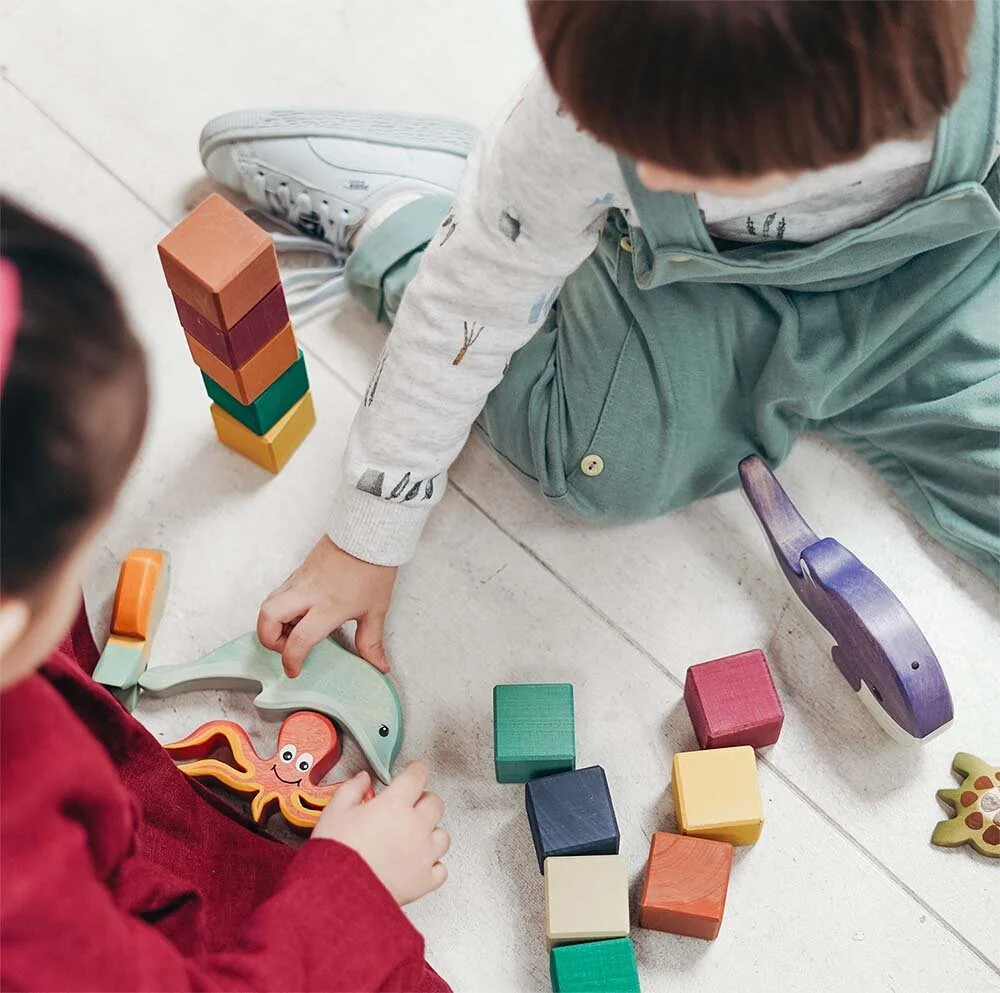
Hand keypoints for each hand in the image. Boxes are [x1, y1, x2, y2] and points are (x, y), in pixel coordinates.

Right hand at [258, 535, 397, 675]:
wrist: (368, 534)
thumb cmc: (373, 568)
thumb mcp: (375, 610)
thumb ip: (371, 642)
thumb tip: (379, 665)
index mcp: (328, 606)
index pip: (298, 640)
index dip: (292, 660)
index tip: (295, 670)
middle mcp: (307, 593)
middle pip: (267, 618)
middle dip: (268, 639)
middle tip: (287, 646)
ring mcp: (299, 580)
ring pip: (268, 604)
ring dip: (272, 623)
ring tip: (295, 629)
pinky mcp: (298, 571)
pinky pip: (279, 593)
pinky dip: (281, 608)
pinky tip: (300, 611)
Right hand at [313, 762, 449, 905]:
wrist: (336, 895)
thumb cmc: (335, 854)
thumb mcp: (334, 811)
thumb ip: (351, 789)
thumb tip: (363, 779)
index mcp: (394, 804)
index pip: (417, 776)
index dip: (416, 771)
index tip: (414, 772)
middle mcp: (415, 826)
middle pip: (435, 803)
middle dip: (424, 800)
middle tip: (410, 805)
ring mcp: (423, 854)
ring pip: (443, 835)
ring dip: (431, 832)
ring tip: (414, 836)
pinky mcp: (424, 881)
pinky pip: (441, 869)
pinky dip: (433, 865)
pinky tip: (418, 864)